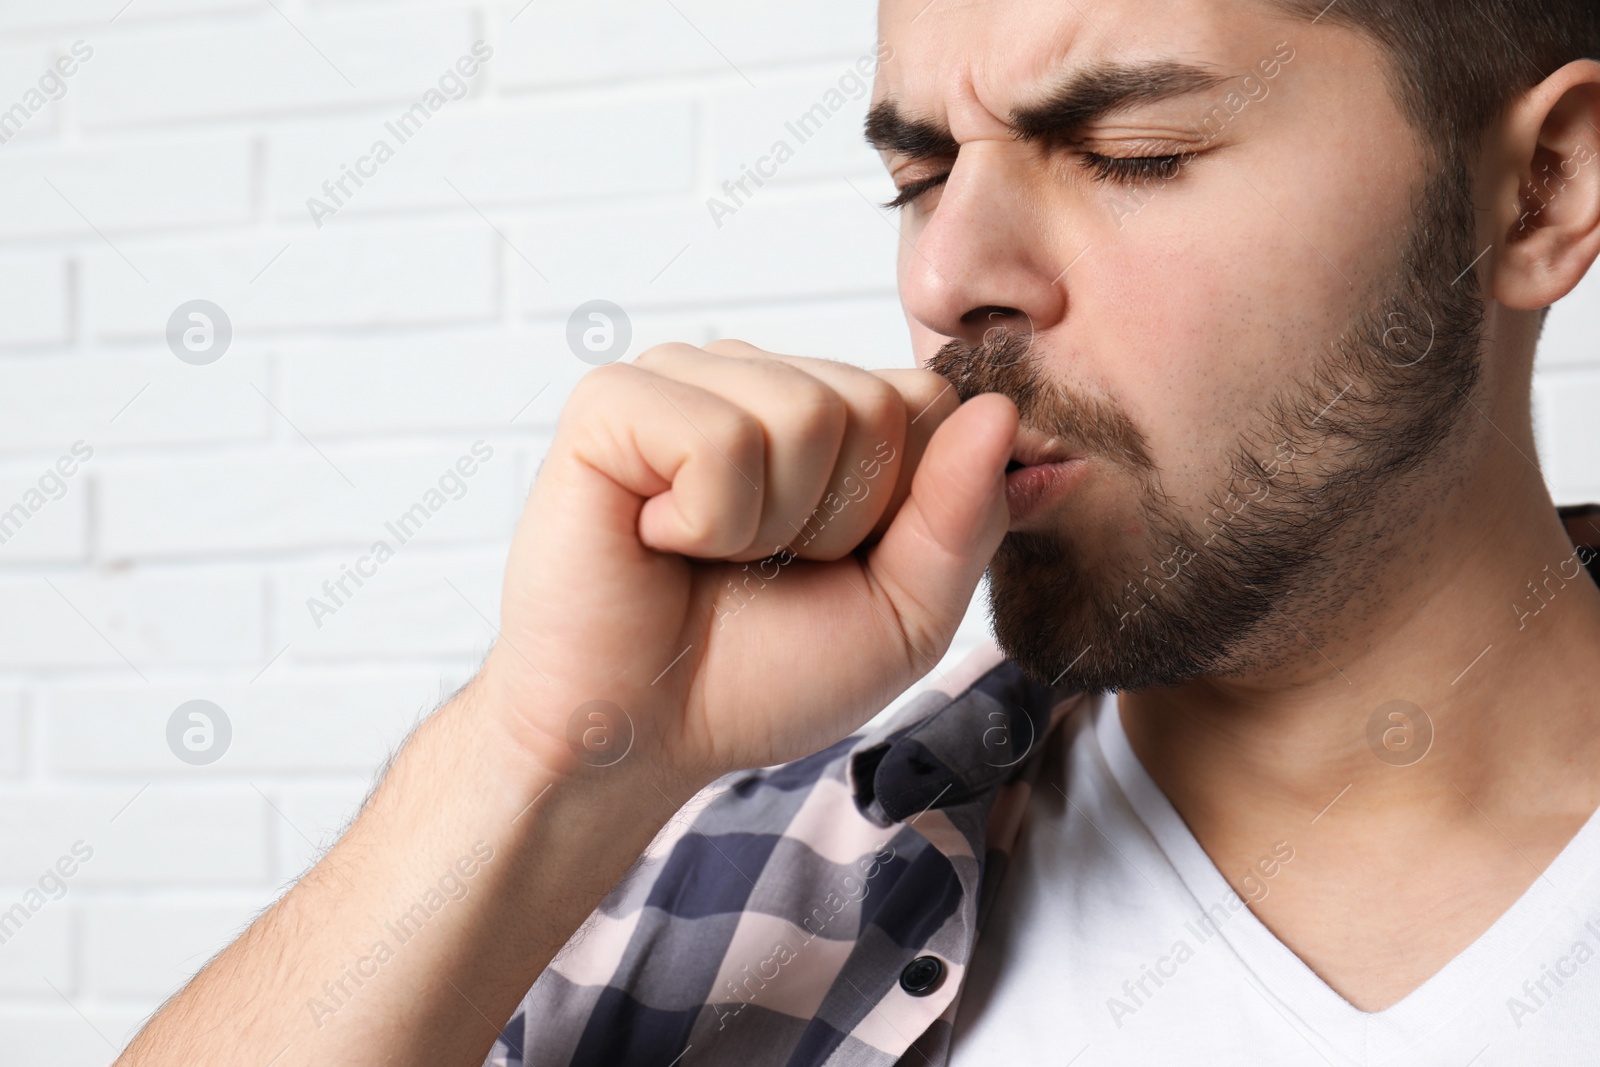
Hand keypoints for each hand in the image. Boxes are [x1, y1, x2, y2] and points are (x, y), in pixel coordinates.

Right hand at [481, 339, 1017, 788]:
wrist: (638, 733)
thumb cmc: (757, 674)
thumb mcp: (904, 614)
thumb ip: (964, 519)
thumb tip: (1001, 411)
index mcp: (825, 413)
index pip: (929, 402)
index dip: (901, 507)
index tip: (833, 564)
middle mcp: (755, 377)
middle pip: (877, 402)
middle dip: (839, 521)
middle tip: (762, 566)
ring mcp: (682, 378)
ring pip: (807, 411)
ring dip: (769, 526)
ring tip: (711, 555)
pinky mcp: (612, 403)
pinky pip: (720, 437)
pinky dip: (705, 520)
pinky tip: (658, 538)